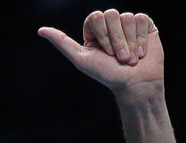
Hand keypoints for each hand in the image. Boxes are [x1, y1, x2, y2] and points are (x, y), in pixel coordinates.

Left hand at [38, 10, 163, 100]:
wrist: (135, 85)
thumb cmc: (108, 75)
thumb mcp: (81, 59)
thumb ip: (62, 43)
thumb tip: (40, 30)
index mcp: (95, 30)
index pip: (96, 16)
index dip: (103, 34)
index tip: (106, 53)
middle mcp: (111, 24)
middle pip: (112, 14)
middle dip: (117, 40)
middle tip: (120, 58)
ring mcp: (128, 24)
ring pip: (128, 17)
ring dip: (130, 42)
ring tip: (131, 58)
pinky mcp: (145, 26)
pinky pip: (142, 19)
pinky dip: (142, 38)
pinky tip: (141, 53)